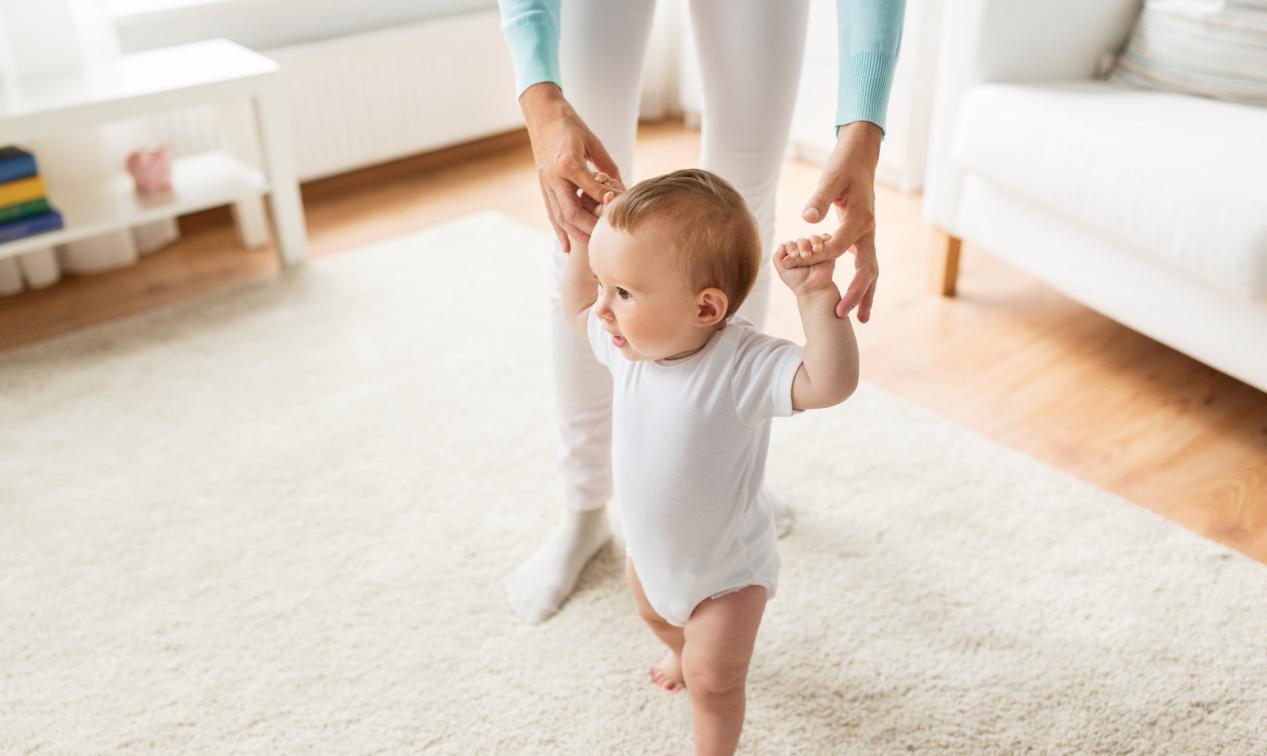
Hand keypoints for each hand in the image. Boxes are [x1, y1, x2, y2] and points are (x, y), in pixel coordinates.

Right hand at [520, 83, 622, 252]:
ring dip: (575, 235)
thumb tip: (621, 187)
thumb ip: (607, 165)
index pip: (591, 190)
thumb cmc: (570, 124)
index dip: (606, 203)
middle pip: (572, 212)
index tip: (620, 213)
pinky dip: (559, 231)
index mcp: (569, 163)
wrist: (542, 114)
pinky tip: (565, 247)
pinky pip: (551, 214)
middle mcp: (555, 177)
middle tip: (606, 241)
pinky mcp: (543, 187)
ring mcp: (546, 184)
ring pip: (559, 217)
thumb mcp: (592, 141)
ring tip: (590, 250)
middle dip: (590, 228)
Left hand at [775, 235, 836, 297]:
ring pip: (814, 238)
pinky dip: (826, 237)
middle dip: (803, 246)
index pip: (790, 244)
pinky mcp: (827, 250)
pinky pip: (827, 239)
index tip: (794, 255)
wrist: (814, 289)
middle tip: (805, 255)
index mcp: (793, 253)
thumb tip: (781, 245)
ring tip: (816, 250)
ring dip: (814, 241)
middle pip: (802, 241)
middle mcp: (804, 249)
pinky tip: (826, 239)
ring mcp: (815, 249)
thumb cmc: (798, 281)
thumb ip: (777, 258)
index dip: (791, 247)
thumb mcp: (782, 271)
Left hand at [792, 121, 882, 320]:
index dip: (817, 258)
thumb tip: (808, 219)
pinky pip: (867, 265)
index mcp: (860, 219)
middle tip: (842, 313)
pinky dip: (864, 283)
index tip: (797, 266)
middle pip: (866, 268)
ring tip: (862, 320)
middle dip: (856, 293)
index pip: (837, 247)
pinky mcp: (864, 237)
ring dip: (866, 295)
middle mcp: (868, 230)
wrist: (860, 158)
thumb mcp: (830, 178)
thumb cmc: (843, 166)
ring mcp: (869, 235)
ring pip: (872, 271)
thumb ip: (820, 199)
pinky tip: (859, 299)